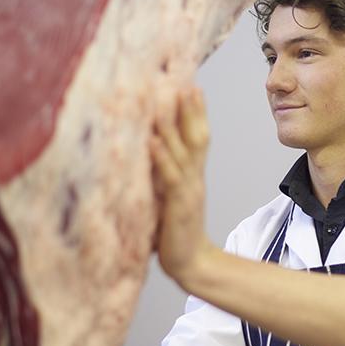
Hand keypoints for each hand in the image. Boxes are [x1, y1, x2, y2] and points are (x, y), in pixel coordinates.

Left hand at [150, 87, 212, 283]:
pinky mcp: (177, 205)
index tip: (191, 86)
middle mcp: (193, 178)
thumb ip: (162, 178)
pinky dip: (162, 157)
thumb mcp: (167, 198)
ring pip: (183, 150)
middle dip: (192, 110)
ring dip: (175, 124)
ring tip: (168, 99)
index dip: (196, 113)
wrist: (191, 263)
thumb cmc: (174, 233)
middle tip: (188, 83)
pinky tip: (153, 140)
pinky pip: (169, 176)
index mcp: (191, 176)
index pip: (197, 138)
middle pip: (196, 137)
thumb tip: (147, 154)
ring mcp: (187, 190)